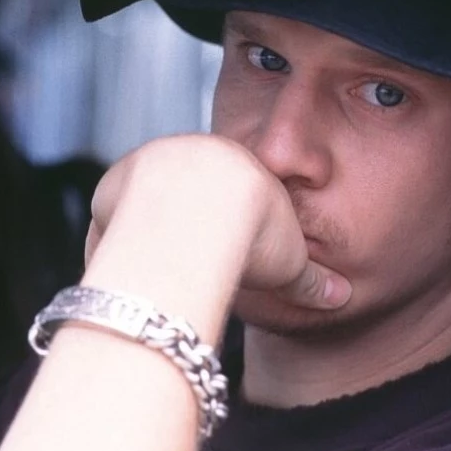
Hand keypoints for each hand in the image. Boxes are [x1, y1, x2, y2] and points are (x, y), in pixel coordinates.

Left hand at [82, 134, 350, 339]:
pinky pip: (109, 225)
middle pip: (177, 196)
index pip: (221, 192)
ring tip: (155, 282)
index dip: (222, 226)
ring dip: (144, 243)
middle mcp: (181, 154)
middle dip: (181, 231)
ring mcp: (141, 168)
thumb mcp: (290, 259)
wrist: (205, 210)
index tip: (221, 254)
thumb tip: (340, 296)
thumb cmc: (253, 231)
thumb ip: (311, 278)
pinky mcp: (109, 188)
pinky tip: (129, 280)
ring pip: (139, 209)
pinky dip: (115, 252)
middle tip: (187, 270)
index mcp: (227, 162)